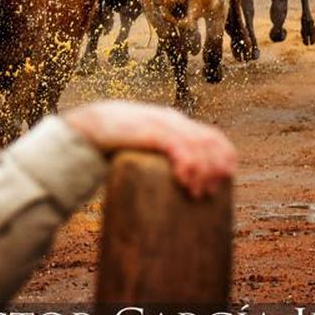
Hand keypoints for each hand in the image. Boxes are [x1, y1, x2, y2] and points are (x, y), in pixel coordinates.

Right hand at [62, 100, 236, 199]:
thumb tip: (173, 181)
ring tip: (197, 193)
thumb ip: (158, 154)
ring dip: (203, 172)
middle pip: (211, 141)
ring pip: (199, 146)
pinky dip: (188, 166)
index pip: (213, 135)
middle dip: (217, 168)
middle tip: (210, 192)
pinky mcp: (152, 132)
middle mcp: (174, 120)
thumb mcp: (144, 144)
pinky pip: (179, 147)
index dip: (224, 157)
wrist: (89, 126)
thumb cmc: (115, 140)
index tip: (225, 179)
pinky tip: (185, 182)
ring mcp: (164, 124)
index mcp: (175, 122)